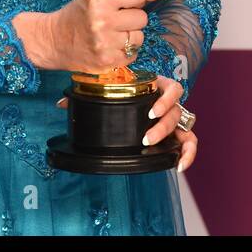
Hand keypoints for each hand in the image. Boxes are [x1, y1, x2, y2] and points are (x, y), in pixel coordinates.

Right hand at [33, 0, 163, 72]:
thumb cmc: (77, 15)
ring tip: (113, 34)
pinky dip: (126, 51)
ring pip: (139, 37)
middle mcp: (103, 22)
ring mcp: (106, 44)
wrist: (54, 41)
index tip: (126, 2)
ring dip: (130, 35)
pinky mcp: (108, 62)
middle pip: (142, 18)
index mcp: (99, 1)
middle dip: (132, 18)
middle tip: (117, 19)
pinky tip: (111, 46)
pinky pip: (134, 54)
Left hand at [56, 74, 198, 171]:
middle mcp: (169, 101)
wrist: (132, 93)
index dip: (166, 100)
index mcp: (158, 85)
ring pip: (183, 126)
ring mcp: (174, 117)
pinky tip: (178, 166)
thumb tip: (62, 102)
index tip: (151, 113)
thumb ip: (89, 95)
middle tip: (145, 139)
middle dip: (161, 127)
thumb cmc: (122, 91)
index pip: (173, 88)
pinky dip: (187, 154)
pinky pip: (189, 142)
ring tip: (151, 148)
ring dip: (169, 138)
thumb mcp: (110, 90)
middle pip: (176, 111)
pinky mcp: (176, 133)